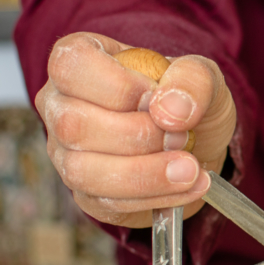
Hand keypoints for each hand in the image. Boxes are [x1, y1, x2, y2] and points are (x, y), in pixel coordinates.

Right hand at [35, 32, 236, 226]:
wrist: (197, 143)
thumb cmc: (185, 100)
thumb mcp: (201, 76)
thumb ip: (192, 80)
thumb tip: (171, 109)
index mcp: (78, 61)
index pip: (70, 67)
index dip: (119, 86)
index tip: (157, 97)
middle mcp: (60, 107)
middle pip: (73, 125)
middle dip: (137, 135)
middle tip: (180, 136)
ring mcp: (66, 154)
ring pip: (84, 172)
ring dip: (146, 173)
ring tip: (190, 168)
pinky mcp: (86, 194)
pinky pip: (107, 203)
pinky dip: (155, 196)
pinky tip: (188, 185)